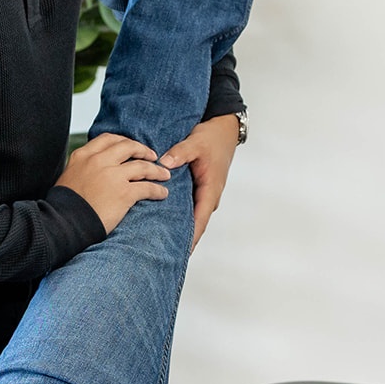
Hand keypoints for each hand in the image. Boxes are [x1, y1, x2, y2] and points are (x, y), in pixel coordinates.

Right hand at [56, 132, 170, 232]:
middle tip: (152, 156)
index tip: (131, 145)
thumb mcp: (68, 177)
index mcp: (83, 156)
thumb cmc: (63, 207)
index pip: (108, 139)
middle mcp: (98, 161)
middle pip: (128, 147)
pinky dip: (158, 190)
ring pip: (142, 166)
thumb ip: (82, 169)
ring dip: (156, 170)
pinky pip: (147, 187)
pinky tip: (163, 193)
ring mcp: (112, 176)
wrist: (63, 224)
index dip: (123, 141)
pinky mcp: (124, 193)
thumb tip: (92, 172)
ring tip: (164, 175)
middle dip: (143, 150)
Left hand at [161, 115, 238, 249]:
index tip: (180, 253)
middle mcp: (209, 195)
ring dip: (180, 226)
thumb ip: (180, 153)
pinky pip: (189, 206)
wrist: (224, 130)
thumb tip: (165, 164)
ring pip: (192, 215)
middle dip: (181, 237)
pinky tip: (163, 217)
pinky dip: (179, 213)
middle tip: (162, 251)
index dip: (191, 238)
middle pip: (195, 223)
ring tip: (159, 239)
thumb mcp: (196, 142)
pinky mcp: (200, 188)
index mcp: (210, 189)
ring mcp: (205, 193)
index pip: (200, 220)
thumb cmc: (213, 138)